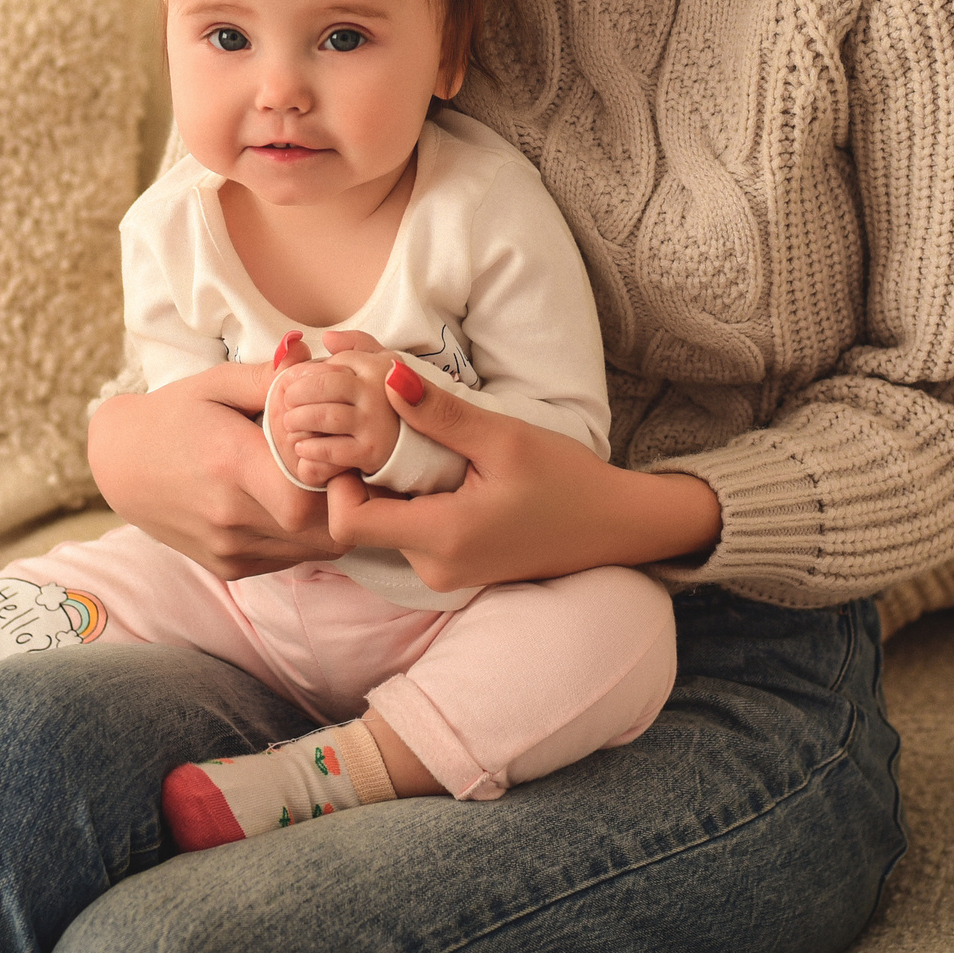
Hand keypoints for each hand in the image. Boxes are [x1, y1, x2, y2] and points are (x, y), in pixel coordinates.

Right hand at [85, 338, 346, 580]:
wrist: (120, 464)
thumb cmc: (174, 415)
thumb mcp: (216, 384)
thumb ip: (269, 376)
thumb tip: (312, 354)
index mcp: (231, 465)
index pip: (309, 495)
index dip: (337, 478)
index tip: (342, 452)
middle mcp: (230, 516)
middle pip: (321, 529)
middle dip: (344, 502)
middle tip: (344, 468)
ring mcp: (229, 548)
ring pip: (313, 550)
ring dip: (329, 521)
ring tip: (321, 484)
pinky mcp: (228, 566)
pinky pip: (289, 559)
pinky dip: (303, 537)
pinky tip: (291, 503)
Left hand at [271, 343, 400, 485]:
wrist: (417, 443)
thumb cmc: (390, 400)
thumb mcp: (382, 365)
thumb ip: (356, 345)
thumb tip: (327, 338)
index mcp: (377, 367)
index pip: (331, 364)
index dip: (306, 373)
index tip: (294, 381)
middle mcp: (378, 392)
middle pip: (325, 386)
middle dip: (297, 394)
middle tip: (287, 403)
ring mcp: (376, 424)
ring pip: (325, 417)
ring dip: (300, 420)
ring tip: (290, 423)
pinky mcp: (372, 452)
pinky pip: (332, 450)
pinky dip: (311, 448)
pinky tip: (302, 447)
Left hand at [324, 368, 725, 591]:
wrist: (615, 525)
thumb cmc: (566, 480)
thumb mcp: (503, 438)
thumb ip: (441, 414)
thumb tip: (386, 378)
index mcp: (442, 537)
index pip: (348, 524)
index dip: (338, 482)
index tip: (361, 441)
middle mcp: (435, 567)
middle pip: (365, 524)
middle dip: (367, 478)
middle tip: (387, 431)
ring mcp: (446, 574)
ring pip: (389, 528)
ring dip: (394, 489)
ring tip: (424, 447)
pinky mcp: (457, 570)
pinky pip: (414, 536)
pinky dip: (416, 503)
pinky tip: (445, 472)